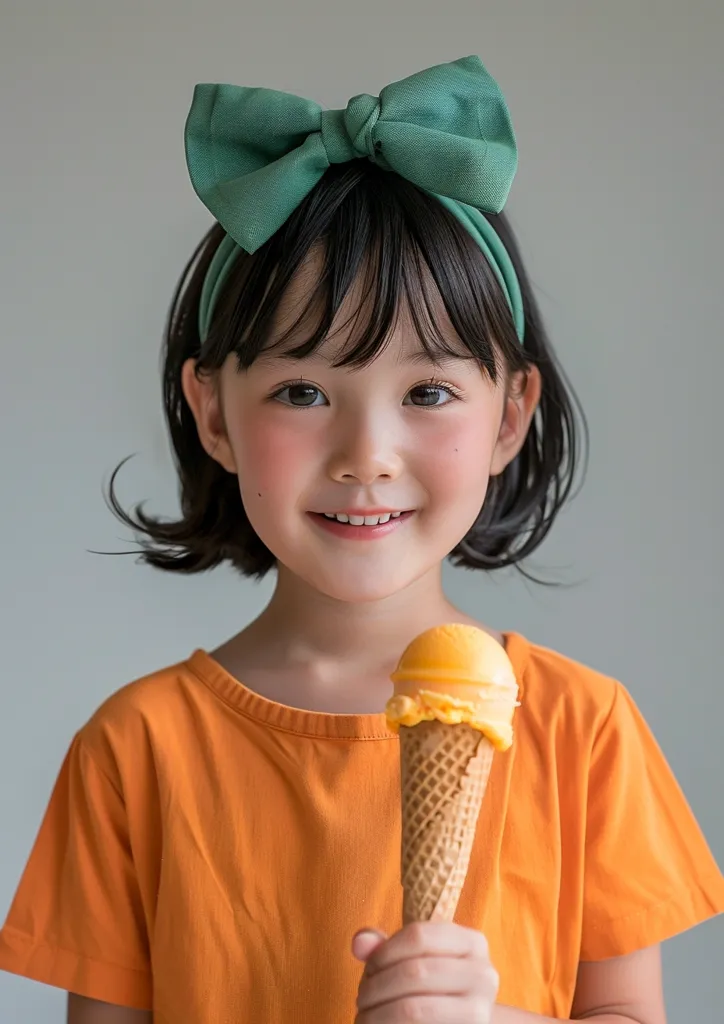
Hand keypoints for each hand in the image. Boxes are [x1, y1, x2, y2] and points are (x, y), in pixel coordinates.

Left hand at [352, 921, 498, 1021]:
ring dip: (378, 1014)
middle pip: (415, 972)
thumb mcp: (416, 958)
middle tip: (361, 997)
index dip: (385, 951)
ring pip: (413, 1008)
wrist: (461, 1022)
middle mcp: (484, 974)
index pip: (419, 935)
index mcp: (473, 943)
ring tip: (364, 1017)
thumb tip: (359, 942)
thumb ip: (386, 948)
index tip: (368, 968)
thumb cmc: (433, 987)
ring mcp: (479, 1010)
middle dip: (376, 986)